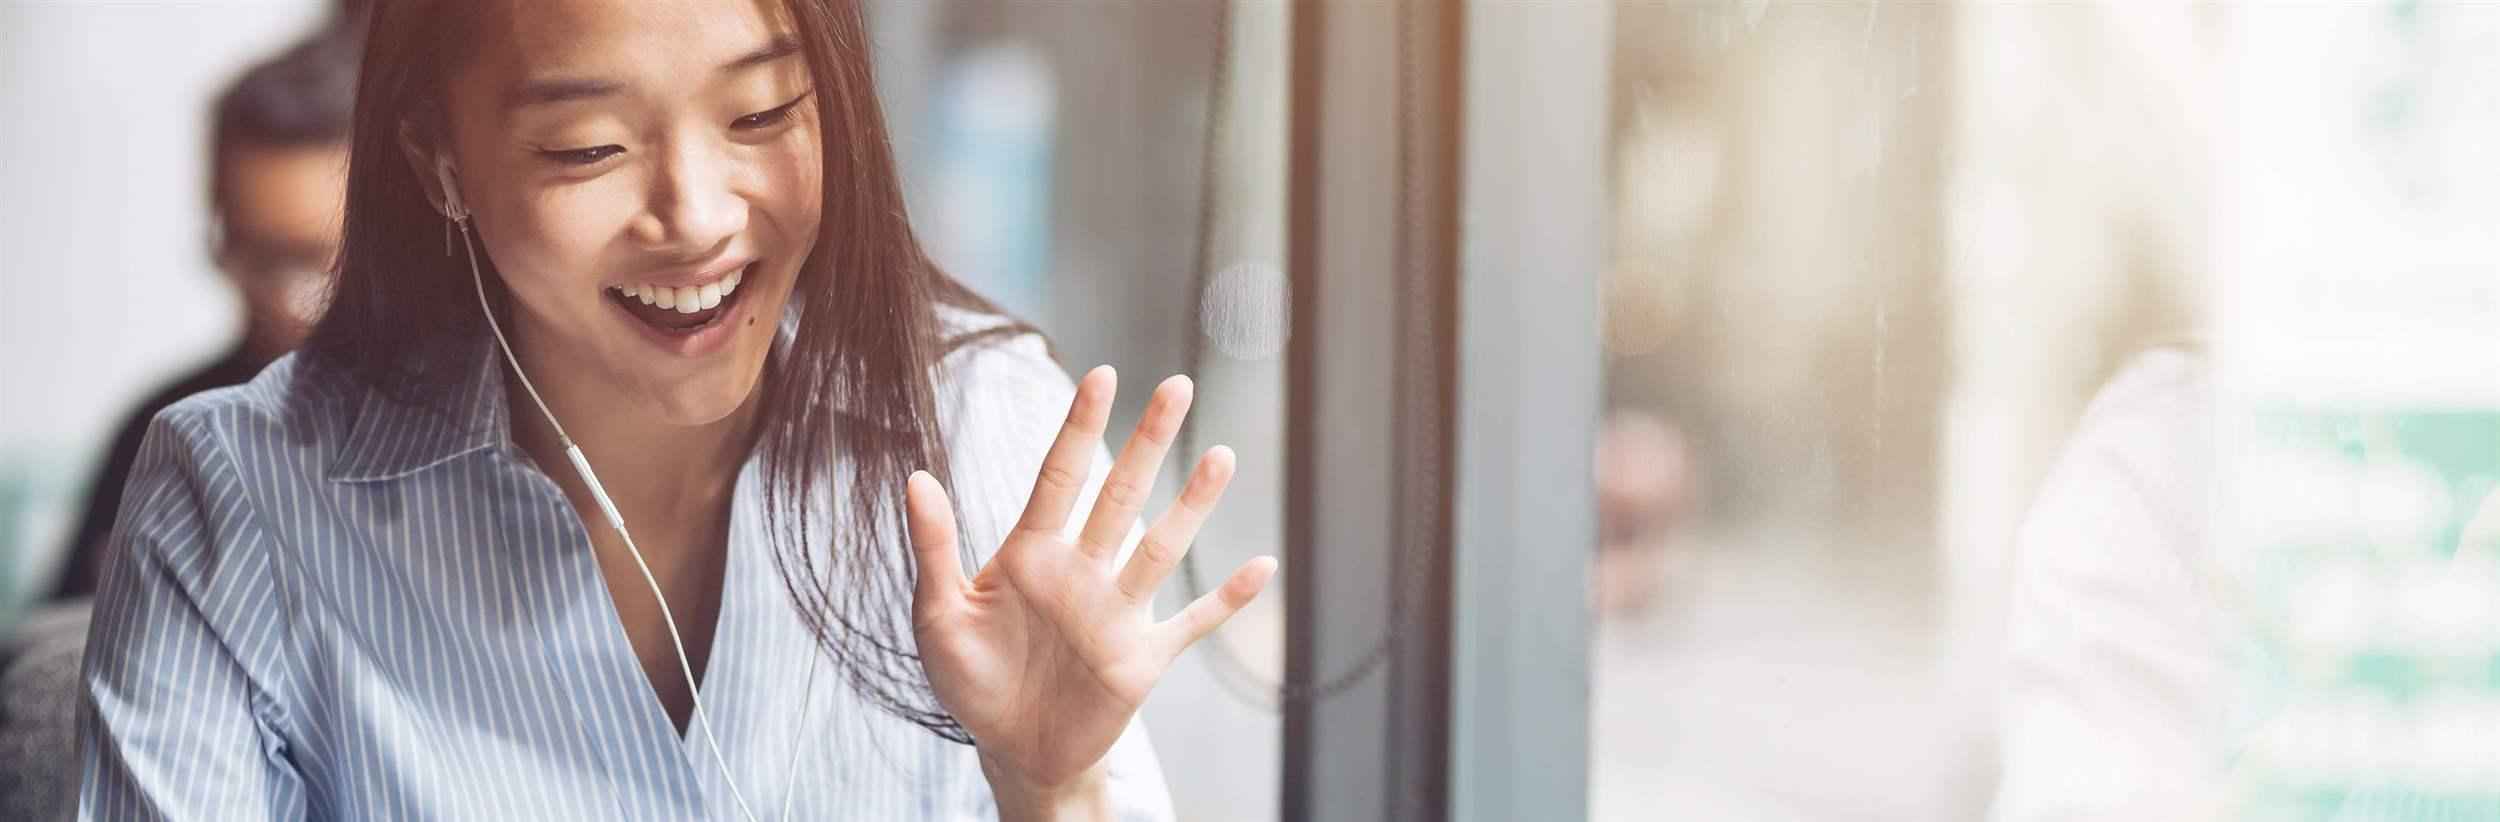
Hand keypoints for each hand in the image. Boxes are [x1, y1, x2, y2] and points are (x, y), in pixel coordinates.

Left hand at [903, 366, 1276, 792]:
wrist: (1010, 752)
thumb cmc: (970, 681)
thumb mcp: (937, 616)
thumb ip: (934, 548)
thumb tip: (916, 477)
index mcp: (1032, 553)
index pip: (1060, 476)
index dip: (1080, 426)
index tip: (1102, 376)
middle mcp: (1082, 572)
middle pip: (1121, 494)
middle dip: (1149, 441)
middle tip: (1177, 385)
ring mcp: (1117, 613)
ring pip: (1162, 547)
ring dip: (1193, 505)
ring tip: (1222, 455)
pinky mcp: (1141, 659)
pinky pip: (1193, 624)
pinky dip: (1227, 601)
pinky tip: (1262, 568)